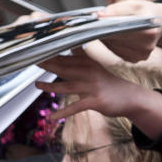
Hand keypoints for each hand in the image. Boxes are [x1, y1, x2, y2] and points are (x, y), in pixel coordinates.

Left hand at [37, 50, 161, 136]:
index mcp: (87, 63)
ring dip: (50, 87)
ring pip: (67, 86)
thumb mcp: (95, 68)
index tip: (35, 51)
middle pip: (65, 68)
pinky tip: (51, 117)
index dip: (50, 54)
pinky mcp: (95, 101)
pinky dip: (63, 113)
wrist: (129, 97)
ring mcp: (92, 87)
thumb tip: (73, 44)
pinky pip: (76, 107)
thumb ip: (81, 57)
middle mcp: (89, 72)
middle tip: (32, 61)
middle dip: (48, 65)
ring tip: (37, 85)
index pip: (65, 57)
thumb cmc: (108, 83)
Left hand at [96, 0, 161, 61]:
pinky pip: (116, 52)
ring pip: (114, 47)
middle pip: (115, 40)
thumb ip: (117, 9)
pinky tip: (112, 36)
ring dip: (107, 38)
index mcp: (149, 31)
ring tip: (105, 28)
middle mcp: (146, 46)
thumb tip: (99, 15)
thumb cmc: (147, 11)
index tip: (96, 20)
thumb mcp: (134, 4)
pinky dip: (112, 44)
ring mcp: (141, 56)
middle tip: (96, 23)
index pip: (120, 30)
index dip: (105, 26)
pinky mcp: (135, 60)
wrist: (161, 22)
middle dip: (104, 31)